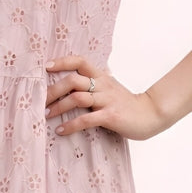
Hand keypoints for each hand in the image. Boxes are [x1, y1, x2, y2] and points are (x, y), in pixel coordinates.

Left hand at [44, 55, 166, 140]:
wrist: (150, 115)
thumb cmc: (126, 104)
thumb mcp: (110, 89)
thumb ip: (94, 84)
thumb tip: (73, 83)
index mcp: (101, 77)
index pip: (80, 61)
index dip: (62, 62)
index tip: (46, 66)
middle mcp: (103, 85)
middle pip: (73, 80)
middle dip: (53, 90)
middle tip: (40, 101)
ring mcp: (107, 100)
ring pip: (77, 98)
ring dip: (59, 107)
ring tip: (47, 115)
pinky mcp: (110, 116)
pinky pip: (86, 119)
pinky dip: (71, 125)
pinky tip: (61, 131)